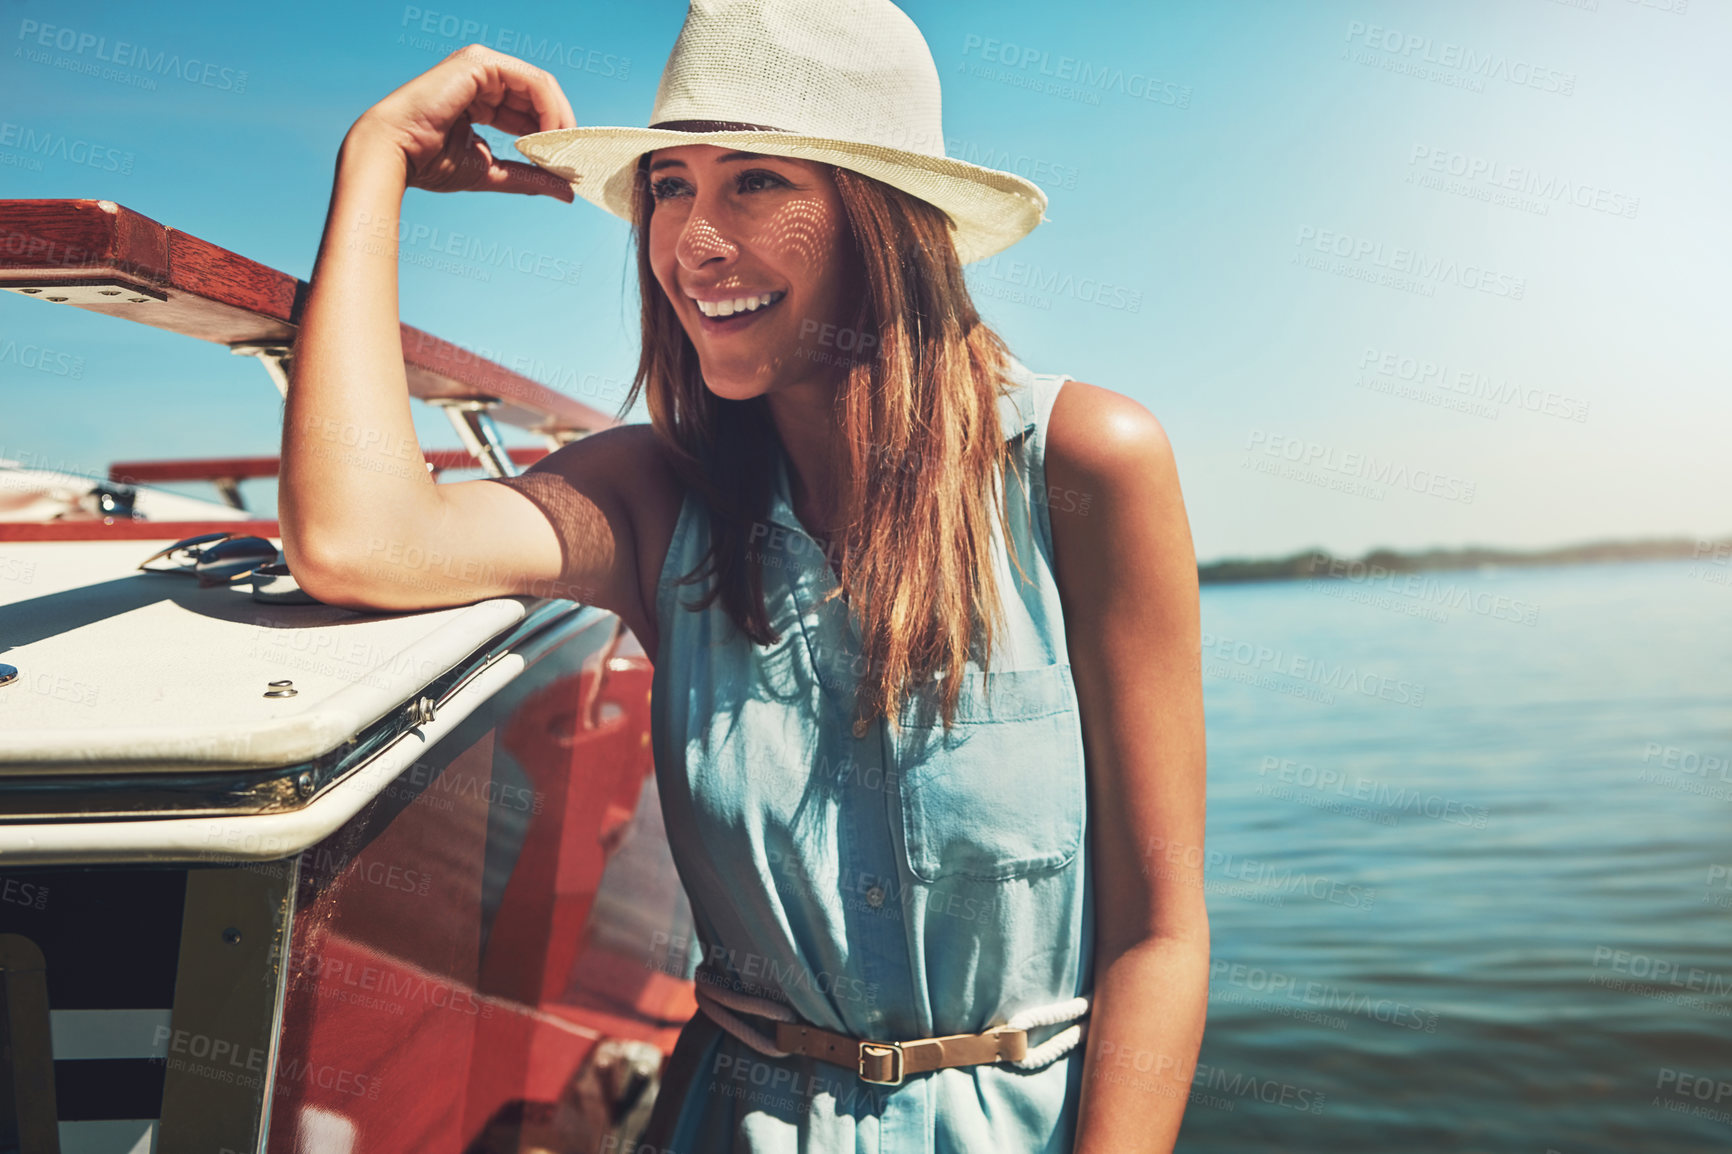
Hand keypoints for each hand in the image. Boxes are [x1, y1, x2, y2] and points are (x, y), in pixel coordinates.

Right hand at [349, 43, 577, 201]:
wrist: (396, 153)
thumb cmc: (431, 163)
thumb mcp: (491, 171)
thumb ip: (528, 177)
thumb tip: (567, 193)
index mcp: (481, 96)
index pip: (529, 109)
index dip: (551, 136)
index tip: (564, 164)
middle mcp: (483, 76)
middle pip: (540, 96)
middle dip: (560, 128)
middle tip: (571, 159)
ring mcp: (481, 65)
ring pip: (540, 87)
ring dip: (558, 120)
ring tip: (561, 152)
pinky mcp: (481, 63)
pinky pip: (532, 81)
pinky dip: (549, 108)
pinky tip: (550, 135)